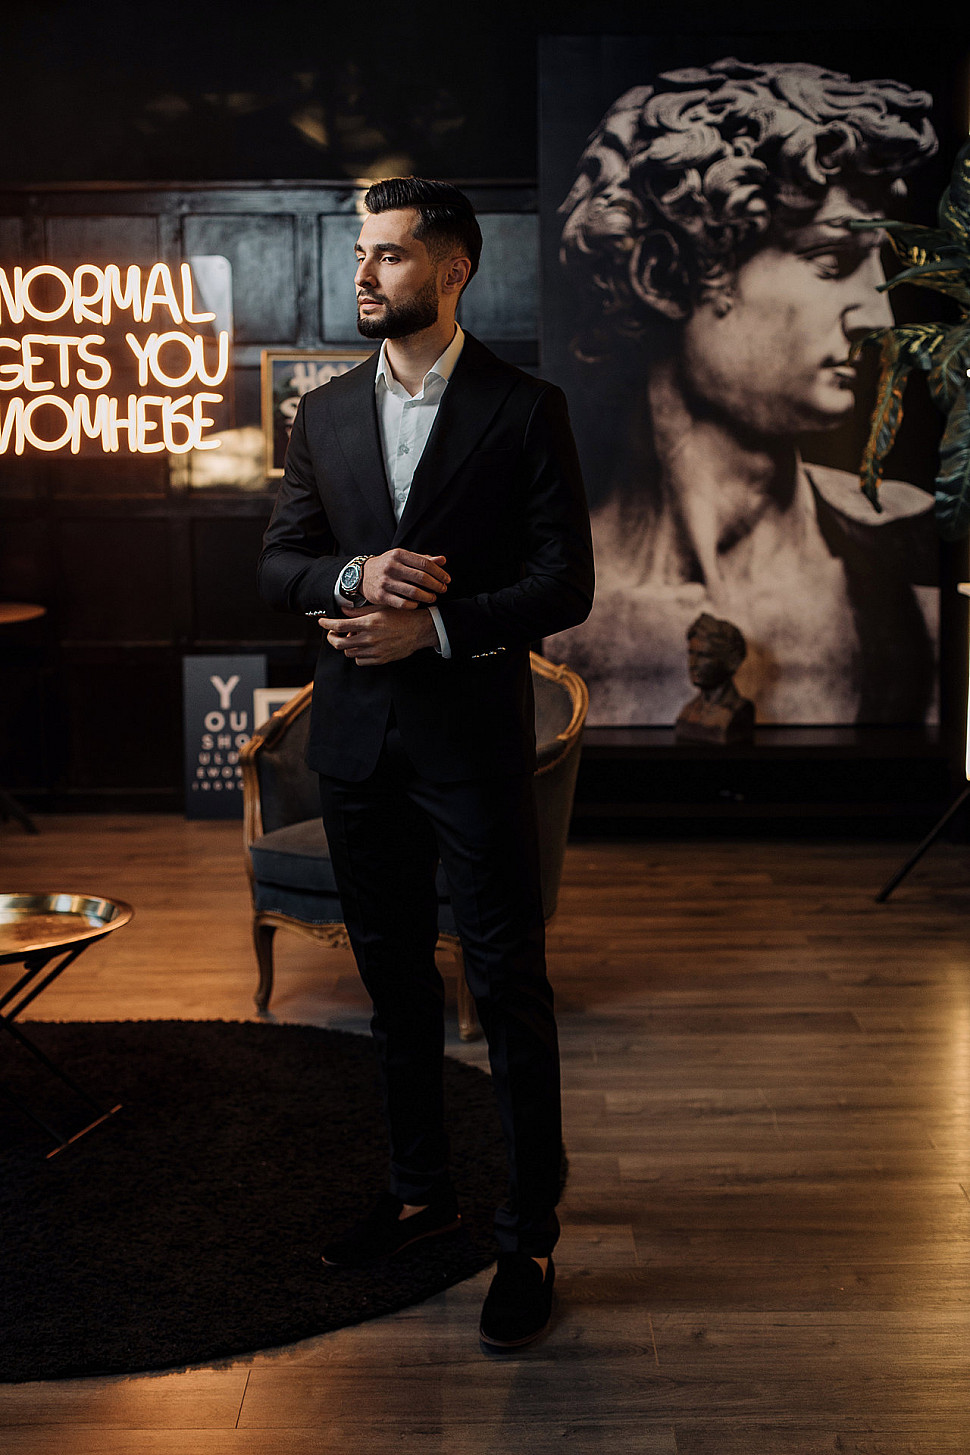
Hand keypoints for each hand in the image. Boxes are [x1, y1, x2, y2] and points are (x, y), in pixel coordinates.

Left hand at [317, 609, 438, 664]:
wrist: (419, 630)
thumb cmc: (400, 616)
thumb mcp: (379, 608)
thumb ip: (359, 611)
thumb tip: (342, 609)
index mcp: (368, 623)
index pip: (339, 625)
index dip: (326, 623)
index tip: (321, 621)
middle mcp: (369, 638)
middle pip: (338, 643)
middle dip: (331, 638)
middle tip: (332, 633)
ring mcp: (374, 651)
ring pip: (348, 652)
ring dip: (346, 645)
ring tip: (352, 637)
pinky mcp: (380, 660)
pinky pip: (360, 661)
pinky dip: (357, 654)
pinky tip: (361, 646)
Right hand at [361, 550, 448, 609]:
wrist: (362, 575)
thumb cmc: (388, 565)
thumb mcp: (403, 558)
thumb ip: (422, 559)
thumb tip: (443, 560)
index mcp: (399, 554)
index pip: (425, 564)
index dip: (439, 573)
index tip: (447, 579)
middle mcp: (391, 567)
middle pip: (421, 578)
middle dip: (436, 585)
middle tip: (443, 589)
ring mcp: (385, 582)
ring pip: (414, 592)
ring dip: (428, 597)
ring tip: (433, 597)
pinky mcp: (381, 596)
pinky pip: (403, 604)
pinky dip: (414, 605)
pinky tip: (418, 603)